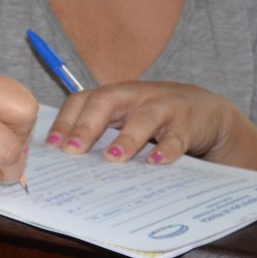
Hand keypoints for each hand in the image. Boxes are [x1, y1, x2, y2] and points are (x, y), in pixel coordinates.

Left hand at [48, 80, 253, 168]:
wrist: (204, 110)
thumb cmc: (152, 117)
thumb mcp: (124, 118)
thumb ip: (99, 132)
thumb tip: (62, 161)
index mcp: (113, 95)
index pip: (82, 100)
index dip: (64, 121)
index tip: (52, 147)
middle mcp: (135, 96)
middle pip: (106, 101)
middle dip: (86, 126)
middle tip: (73, 150)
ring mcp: (163, 107)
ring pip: (143, 117)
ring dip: (126, 138)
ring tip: (113, 158)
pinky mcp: (188, 123)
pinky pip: (177, 136)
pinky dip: (167, 149)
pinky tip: (156, 162)